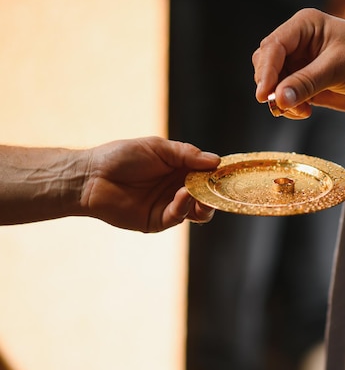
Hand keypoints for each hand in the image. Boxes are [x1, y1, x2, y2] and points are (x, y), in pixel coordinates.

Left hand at [80, 136, 219, 231]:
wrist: (91, 176)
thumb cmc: (121, 156)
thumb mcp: (159, 148)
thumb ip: (187, 154)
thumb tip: (216, 161)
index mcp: (180, 169)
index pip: (208, 175)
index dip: (219, 174)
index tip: (229, 172)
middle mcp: (178, 189)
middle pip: (208, 196)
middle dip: (216, 193)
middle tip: (219, 187)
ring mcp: (169, 206)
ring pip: (198, 211)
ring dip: (204, 202)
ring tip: (199, 191)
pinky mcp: (157, 221)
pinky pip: (178, 216)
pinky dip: (184, 206)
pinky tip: (182, 194)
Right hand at [252, 8, 344, 119]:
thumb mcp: (338, 67)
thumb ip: (307, 82)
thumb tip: (279, 98)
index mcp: (304, 26)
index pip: (273, 46)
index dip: (266, 70)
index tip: (264, 94)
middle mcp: (297, 43)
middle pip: (266, 63)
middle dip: (271, 86)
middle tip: (281, 105)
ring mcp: (299, 64)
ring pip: (273, 83)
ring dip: (280, 100)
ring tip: (300, 110)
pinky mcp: (303, 83)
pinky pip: (284, 96)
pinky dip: (289, 107)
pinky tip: (304, 111)